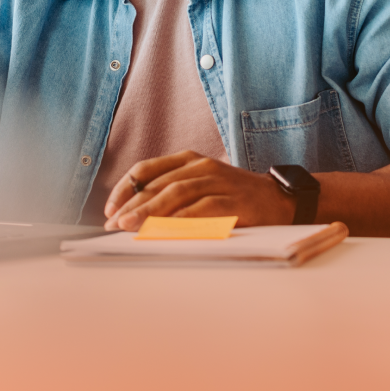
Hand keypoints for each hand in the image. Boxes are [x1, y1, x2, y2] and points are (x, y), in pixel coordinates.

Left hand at [103, 150, 297, 230]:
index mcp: (188, 160)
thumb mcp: (199, 185)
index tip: (109, 209)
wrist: (280, 200)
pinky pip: (203, 210)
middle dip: (132, 204)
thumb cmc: (233, 197)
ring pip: (177, 194)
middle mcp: (201, 166)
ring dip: (150, 211)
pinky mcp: (234, 202)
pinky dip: (181, 220)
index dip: (125, 188)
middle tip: (113, 223)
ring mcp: (219, 182)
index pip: (147, 169)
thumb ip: (171, 193)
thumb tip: (132, 213)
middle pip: (158, 183)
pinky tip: (165, 231)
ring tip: (130, 226)